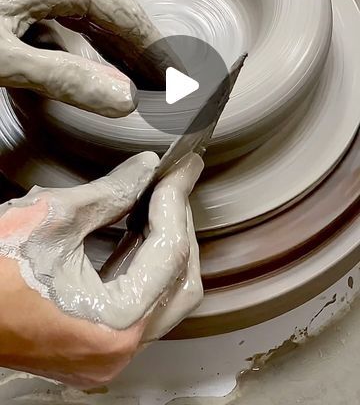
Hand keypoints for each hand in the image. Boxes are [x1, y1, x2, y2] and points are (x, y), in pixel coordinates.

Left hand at [0, 0, 177, 114]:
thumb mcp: (5, 58)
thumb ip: (63, 77)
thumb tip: (126, 99)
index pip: (125, 15)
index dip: (153, 49)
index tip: (174, 76)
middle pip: (109, 8)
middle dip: (136, 42)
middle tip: (161, 75)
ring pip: (85, 2)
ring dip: (110, 30)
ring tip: (137, 51)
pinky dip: (83, 2)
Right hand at [0, 152, 203, 387]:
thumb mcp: (53, 218)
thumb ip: (111, 193)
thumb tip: (146, 169)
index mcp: (114, 325)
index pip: (168, 254)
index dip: (175, 202)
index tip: (181, 170)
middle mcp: (118, 351)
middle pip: (179, 283)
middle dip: (178, 226)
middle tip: (173, 184)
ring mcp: (106, 355)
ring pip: (163, 298)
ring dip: (164, 246)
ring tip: (158, 201)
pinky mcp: (94, 348)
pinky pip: (139, 308)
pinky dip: (143, 268)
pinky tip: (137, 232)